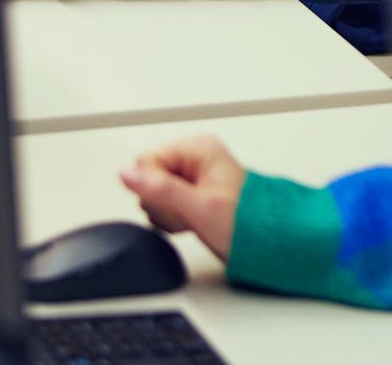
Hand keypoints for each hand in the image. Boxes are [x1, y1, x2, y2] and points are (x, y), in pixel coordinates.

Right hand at [119, 134, 245, 262]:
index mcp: (198, 148)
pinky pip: (162, 206)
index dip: (152, 187)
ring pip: (152, 195)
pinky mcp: (189, 195)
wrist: (265, 244)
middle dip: (161, 203)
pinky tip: (190, 223)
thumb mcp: (199, 207)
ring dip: (167, 214)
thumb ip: (161, 189)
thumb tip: (126, 174)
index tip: (174, 202)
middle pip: (147, 179)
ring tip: (192, 218)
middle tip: (187, 212)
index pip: (146, 160)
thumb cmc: (245, 222)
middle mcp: (194, 158)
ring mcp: (191, 177)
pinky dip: (172, 219)